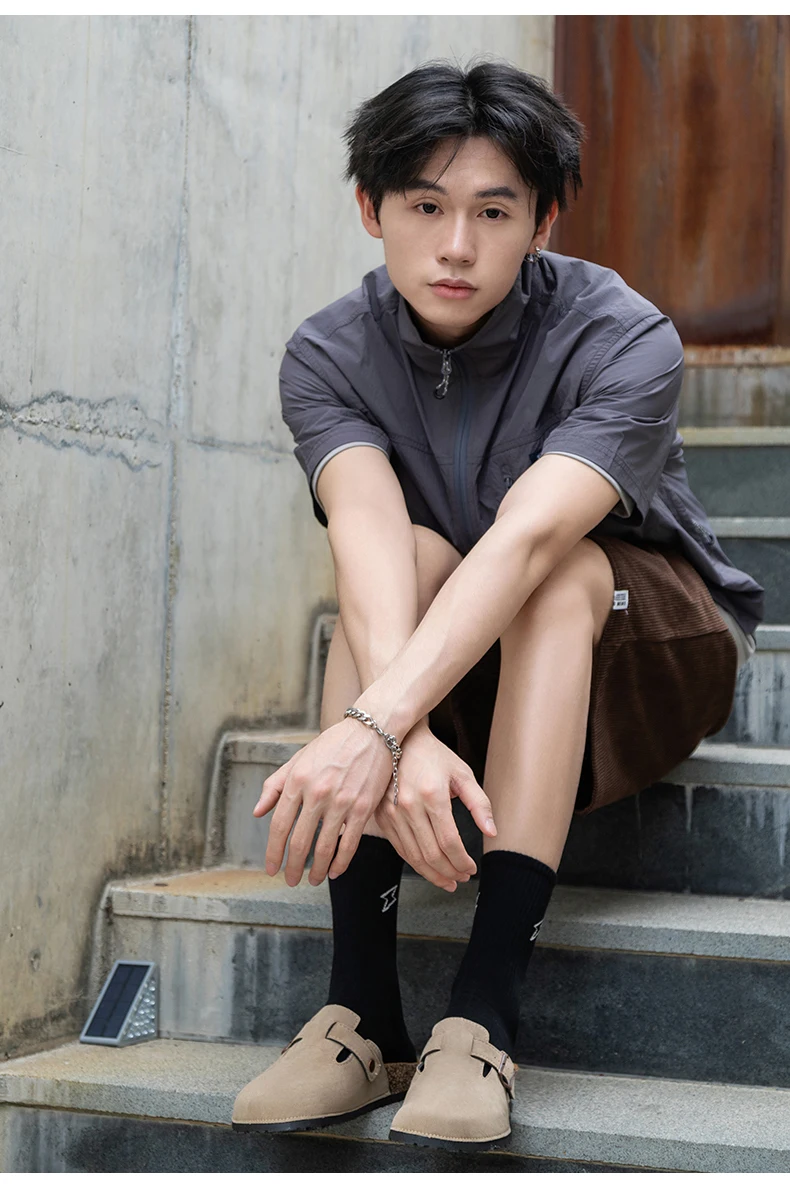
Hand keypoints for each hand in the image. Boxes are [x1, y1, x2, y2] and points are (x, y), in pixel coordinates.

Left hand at [253, 717, 393, 885]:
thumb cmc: (334, 744)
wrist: (372, 730)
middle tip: (289, 880)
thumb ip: (275, 784)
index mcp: (297, 780)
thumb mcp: (299, 758)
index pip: (279, 826)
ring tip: (313, 880)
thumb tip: (257, 811)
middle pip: (299, 842)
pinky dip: (341, 862)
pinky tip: (335, 871)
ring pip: (324, 847)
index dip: (273, 852)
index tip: (271, 868)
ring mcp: (341, 801)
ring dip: (317, 870)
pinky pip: (349, 843)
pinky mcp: (363, 807)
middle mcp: (317, 793)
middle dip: (292, 867)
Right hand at [374, 721, 496, 891]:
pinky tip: (429, 867)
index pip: (449, 842)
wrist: (400, 741)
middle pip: (431, 854)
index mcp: (432, 795)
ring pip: (414, 857)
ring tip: (449, 880)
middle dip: (450, 873)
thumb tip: (492, 832)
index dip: (462, 862)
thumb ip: (479, 803)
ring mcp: (392, 813)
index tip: (472, 869)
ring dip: (433, 874)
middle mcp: (408, 806)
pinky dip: (416, 863)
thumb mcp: (462, 774)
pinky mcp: (382, 817)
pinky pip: (400, 849)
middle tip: (462, 878)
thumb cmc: (434, 756)